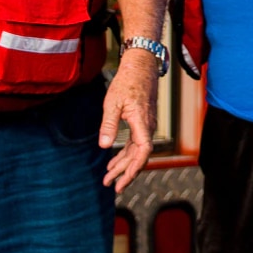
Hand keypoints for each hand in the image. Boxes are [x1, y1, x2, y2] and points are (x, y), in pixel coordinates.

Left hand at [99, 48, 158, 192]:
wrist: (140, 66)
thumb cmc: (127, 82)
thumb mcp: (112, 102)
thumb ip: (109, 124)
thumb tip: (104, 146)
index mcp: (142, 122)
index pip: (143, 151)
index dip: (134, 168)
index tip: (123, 180)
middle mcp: (148, 126)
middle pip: (139, 156)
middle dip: (125, 172)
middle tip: (110, 186)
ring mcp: (146, 125)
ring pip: (137, 151)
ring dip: (124, 165)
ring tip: (109, 177)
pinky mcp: (143, 123)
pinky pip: (136, 143)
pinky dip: (125, 154)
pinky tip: (114, 161)